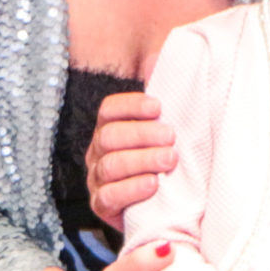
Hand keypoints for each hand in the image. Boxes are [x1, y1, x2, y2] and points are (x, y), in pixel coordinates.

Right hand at [86, 92, 175, 232]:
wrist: (170, 207)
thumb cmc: (168, 160)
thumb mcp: (168, 126)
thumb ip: (162, 90)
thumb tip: (156, 62)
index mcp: (111, 129)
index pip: (109, 110)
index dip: (131, 106)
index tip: (158, 107)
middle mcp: (99, 152)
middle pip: (109, 136)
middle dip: (142, 135)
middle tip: (171, 138)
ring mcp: (98, 180)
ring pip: (110, 165)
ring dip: (142, 160)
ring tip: (169, 160)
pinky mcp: (103, 207)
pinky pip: (108, 197)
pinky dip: (131, 189)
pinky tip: (153, 185)